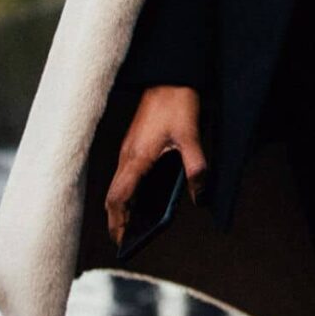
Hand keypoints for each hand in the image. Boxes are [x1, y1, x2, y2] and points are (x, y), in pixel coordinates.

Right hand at [105, 85, 207, 249]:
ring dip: (123, 205)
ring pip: (119, 184)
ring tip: (134, 225)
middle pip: (114, 196)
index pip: (118, 198)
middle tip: (126, 239)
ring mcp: (129, 149)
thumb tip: (200, 197)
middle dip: (117, 219)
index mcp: (136, 158)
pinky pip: (126, 174)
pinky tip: (144, 197)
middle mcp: (128, 156)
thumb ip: (196, 168)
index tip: (123, 241)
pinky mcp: (135, 143)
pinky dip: (129, 191)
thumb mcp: (192, 137)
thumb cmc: (177, 102)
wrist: (169, 75)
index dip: (118, 222)